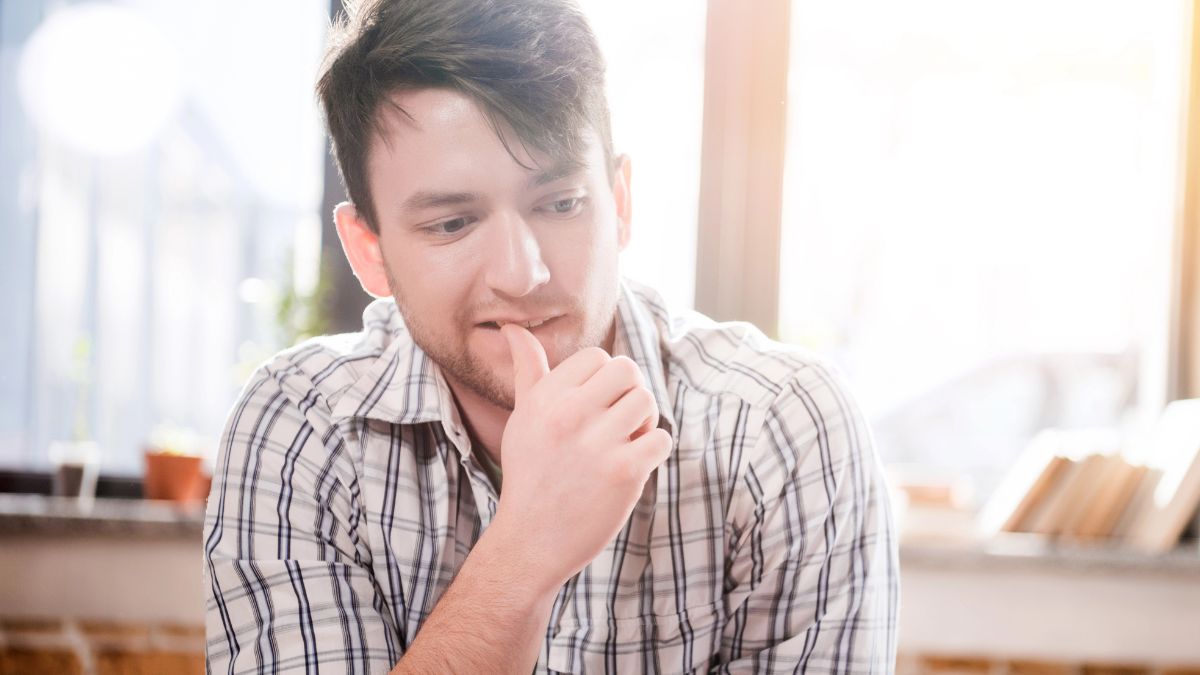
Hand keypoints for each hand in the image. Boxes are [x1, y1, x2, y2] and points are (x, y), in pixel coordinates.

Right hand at [491, 324, 671, 593]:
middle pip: (628, 370)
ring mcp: (598, 444)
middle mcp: (569, 415)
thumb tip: (513, 327)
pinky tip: (634, 463)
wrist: (531, 541)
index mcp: (545, 398)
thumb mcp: (522, 418)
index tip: (593, 406)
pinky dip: (653, 450)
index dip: (603, 380)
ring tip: (625, 441)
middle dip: (629, 392)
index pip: (597, 357)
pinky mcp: (624, 472)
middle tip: (618, 420)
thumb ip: (527, 370)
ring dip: (643, 421)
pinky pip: (661, 438)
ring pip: (647, 401)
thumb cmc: (529, 474)